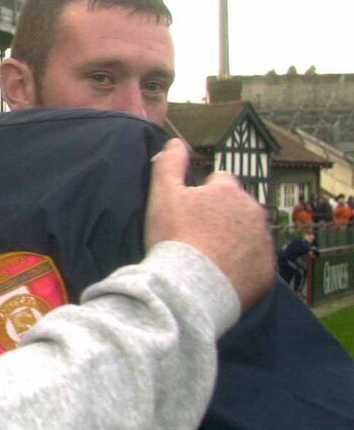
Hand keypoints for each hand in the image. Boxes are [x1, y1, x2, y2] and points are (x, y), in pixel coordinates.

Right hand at [145, 138, 273, 309]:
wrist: (189, 287)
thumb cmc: (174, 237)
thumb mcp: (162, 195)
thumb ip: (169, 164)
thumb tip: (176, 141)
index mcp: (228, 190)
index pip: (220, 180)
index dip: (203, 194)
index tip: (188, 213)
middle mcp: (253, 211)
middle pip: (238, 207)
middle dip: (222, 217)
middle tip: (197, 236)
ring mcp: (263, 242)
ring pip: (248, 234)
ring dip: (234, 240)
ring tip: (208, 258)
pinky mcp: (267, 271)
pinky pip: (255, 263)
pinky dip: (242, 266)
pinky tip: (221, 275)